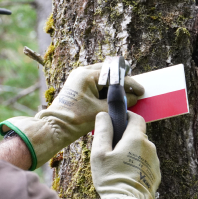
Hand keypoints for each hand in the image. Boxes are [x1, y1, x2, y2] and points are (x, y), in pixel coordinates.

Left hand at [0, 63, 143, 169]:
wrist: (56, 127)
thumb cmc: (76, 119)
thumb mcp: (102, 110)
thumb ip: (120, 102)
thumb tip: (134, 98)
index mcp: (87, 75)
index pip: (114, 75)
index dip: (130, 83)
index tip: (141, 90)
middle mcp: (82, 72)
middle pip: (109, 71)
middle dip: (122, 81)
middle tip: (134, 90)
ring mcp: (78, 78)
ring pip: (102, 77)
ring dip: (114, 85)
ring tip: (126, 95)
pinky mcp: (77, 85)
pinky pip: (95, 83)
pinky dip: (105, 89)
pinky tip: (114, 97)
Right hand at [90, 111, 180, 198]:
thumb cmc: (111, 178)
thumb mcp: (99, 152)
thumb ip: (103, 131)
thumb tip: (104, 115)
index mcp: (136, 138)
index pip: (136, 118)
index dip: (125, 116)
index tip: (116, 121)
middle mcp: (150, 147)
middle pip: (137, 134)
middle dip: (124, 137)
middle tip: (110, 148)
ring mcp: (154, 161)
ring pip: (141, 149)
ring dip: (130, 151)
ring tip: (116, 165)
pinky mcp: (156, 174)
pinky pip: (144, 162)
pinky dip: (136, 163)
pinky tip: (125, 174)